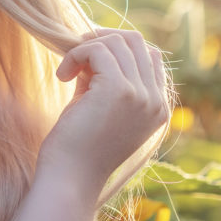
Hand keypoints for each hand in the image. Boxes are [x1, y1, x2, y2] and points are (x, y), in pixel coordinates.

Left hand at [39, 28, 169, 190]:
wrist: (70, 179)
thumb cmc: (78, 148)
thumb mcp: (99, 107)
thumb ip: (104, 78)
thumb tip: (94, 45)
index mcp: (158, 108)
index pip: (149, 56)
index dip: (117, 49)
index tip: (88, 59)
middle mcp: (156, 101)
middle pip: (136, 42)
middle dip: (102, 41)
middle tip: (75, 56)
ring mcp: (141, 95)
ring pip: (117, 42)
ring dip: (85, 48)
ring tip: (66, 72)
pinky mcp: (119, 90)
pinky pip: (98, 49)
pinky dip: (76, 54)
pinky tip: (62, 76)